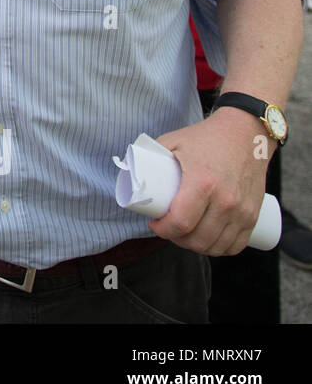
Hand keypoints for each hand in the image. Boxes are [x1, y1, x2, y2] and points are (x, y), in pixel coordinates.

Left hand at [150, 109, 272, 255]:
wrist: (247, 134)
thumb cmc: (206, 138)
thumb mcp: (173, 141)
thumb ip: (151, 155)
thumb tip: (130, 171)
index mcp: (203, 183)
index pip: (180, 222)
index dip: (163, 230)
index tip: (155, 224)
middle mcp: (225, 200)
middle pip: (197, 239)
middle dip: (177, 239)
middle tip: (168, 229)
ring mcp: (242, 210)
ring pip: (216, 246)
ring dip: (197, 246)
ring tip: (186, 235)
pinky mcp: (254, 214)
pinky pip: (237, 245)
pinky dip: (220, 249)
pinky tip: (208, 242)